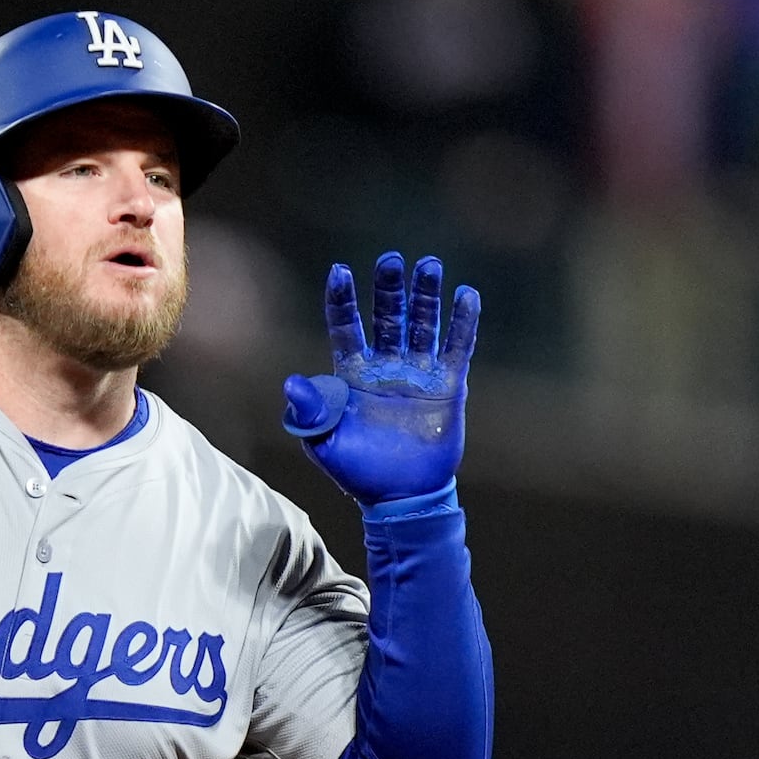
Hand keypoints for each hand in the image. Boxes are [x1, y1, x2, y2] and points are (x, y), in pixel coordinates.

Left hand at [281, 252, 479, 503]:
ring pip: (422, 325)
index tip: (340, 271)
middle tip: (390, 260)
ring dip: (426, 296)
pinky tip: (466, 295)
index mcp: (352, 375)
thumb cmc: (355, 470)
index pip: (345, 328)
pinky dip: (462, 323)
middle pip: (387, 317)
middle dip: (389, 289)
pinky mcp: (448, 387)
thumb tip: (292, 382)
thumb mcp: (323, 442)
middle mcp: (385, 367)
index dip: (342, 301)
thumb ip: (308, 411)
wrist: (399, 497)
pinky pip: (457, 349)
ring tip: (428, 265)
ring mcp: (417, 374)